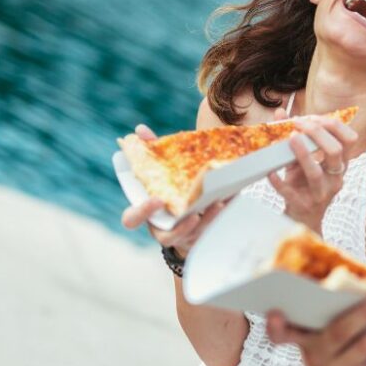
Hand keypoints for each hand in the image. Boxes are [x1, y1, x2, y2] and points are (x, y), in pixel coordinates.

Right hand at [120, 123, 228, 257]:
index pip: (132, 219)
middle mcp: (162, 229)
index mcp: (146, 214)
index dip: (142, 212)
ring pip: (194, 233)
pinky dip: (223, 213)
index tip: (157, 199)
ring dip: (207, 219)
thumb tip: (140, 129)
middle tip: (194, 214)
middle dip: (181, 227)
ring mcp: (183, 235)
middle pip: (167, 236)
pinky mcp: (202, 234)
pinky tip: (232, 197)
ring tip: (219, 203)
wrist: (181, 213)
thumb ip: (149, 152)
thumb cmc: (165, 190)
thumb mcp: (156, 173)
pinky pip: (212, 228)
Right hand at [265, 292, 365, 365]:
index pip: (283, 333)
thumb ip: (339, 306)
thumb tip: (365, 280)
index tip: (275, 312)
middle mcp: (316, 355)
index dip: (276, 326)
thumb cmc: (350, 339)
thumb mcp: (338, 325)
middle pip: (339, 332)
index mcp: (307, 336)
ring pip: (365, 346)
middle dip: (365, 312)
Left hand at [266, 108, 358, 233]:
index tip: (313, 118)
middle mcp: (335, 178)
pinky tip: (269, 171)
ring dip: (302, 153)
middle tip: (298, 123)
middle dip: (317, 133)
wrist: (302, 218)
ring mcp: (320, 194)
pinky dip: (278, 181)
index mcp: (340, 164)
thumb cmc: (304, 184)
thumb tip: (280, 112)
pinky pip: (290, 192)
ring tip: (290, 138)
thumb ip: (294, 136)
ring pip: (316, 172)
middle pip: (336, 151)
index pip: (349, 139)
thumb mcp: (302, 160)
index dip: (333, 124)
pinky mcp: (302, 205)